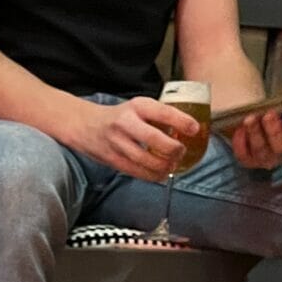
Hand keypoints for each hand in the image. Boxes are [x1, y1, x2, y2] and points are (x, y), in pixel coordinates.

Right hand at [80, 96, 198, 182]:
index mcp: (137, 106)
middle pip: (155, 140)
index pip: (163, 112)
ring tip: (172, 165)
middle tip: (181, 151)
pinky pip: (136, 172)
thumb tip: (188, 129)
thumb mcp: (139, 107)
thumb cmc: (120, 117)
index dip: (181, 122)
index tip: (194, 129)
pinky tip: (161, 174)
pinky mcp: (113, 160)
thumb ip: (158, 116)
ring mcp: (118, 143)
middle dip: (173, 149)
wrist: (86, 125)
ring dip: (164, 166)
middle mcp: (126, 124)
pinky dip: (152, 175)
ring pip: (146, 160)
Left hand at [229, 109, 281, 170]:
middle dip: (275, 130)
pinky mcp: (249, 161)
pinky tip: (240, 129)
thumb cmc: (279, 117)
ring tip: (250, 119)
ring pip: (261, 150)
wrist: (259, 127)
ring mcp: (266, 159)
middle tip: (269, 115)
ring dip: (255, 133)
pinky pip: (243, 154)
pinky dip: (240, 141)